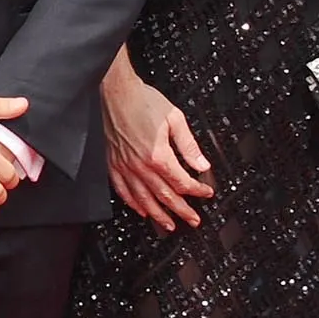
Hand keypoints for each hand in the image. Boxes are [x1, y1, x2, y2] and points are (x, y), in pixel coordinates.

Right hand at [103, 47, 212, 229]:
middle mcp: (141, 165)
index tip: (206, 193)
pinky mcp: (113, 164)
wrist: (116, 92)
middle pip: (165, 195)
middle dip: (182, 210)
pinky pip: (122, 190)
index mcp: (158, 154)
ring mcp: (125, 166)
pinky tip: (141, 210)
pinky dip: (133, 203)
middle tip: (193, 220)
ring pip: (144, 199)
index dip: (197, 190)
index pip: (182, 181)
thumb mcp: (175, 119)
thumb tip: (202, 164)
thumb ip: (189, 145)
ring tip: (169, 225)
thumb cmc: (143, 101)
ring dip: (159, 214)